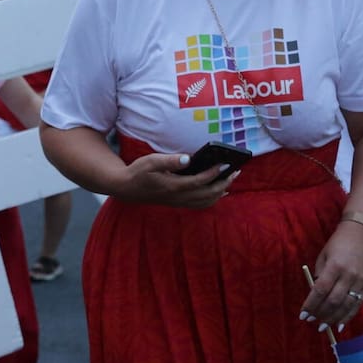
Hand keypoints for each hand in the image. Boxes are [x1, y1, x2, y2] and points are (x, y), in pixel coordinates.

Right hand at [115, 153, 239, 209]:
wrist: (126, 188)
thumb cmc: (138, 172)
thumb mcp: (150, 162)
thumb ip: (170, 161)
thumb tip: (188, 158)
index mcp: (173, 186)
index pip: (199, 181)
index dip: (213, 173)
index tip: (225, 163)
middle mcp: (179, 197)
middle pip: (208, 194)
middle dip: (224, 182)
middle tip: (236, 171)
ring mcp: (179, 202)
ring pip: (206, 201)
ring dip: (221, 191)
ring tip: (231, 178)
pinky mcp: (179, 202)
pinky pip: (201, 204)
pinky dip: (213, 198)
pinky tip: (219, 191)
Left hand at [301, 222, 362, 330]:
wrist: (361, 232)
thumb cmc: (338, 243)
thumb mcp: (323, 255)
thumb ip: (320, 275)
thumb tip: (316, 295)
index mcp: (335, 266)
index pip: (320, 290)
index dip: (311, 304)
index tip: (303, 315)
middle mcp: (348, 275)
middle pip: (333, 300)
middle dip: (320, 314)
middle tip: (311, 321)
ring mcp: (359, 281)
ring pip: (346, 305)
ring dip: (333, 318)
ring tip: (323, 327)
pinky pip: (357, 304)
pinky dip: (348, 316)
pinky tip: (340, 325)